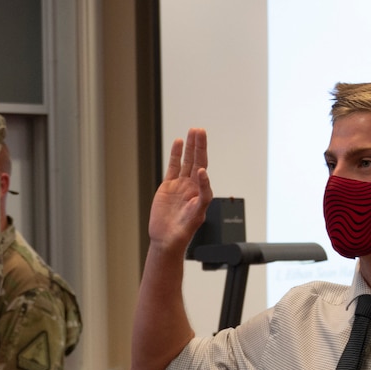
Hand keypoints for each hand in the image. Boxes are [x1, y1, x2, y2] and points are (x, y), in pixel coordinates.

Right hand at [148, 128, 211, 251]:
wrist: (166, 239)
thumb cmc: (184, 231)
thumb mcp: (198, 212)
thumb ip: (203, 193)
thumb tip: (203, 173)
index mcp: (201, 191)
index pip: (204, 168)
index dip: (203, 156)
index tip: (201, 146)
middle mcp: (192, 186)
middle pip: (196, 160)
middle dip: (198, 145)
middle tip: (199, 130)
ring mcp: (180, 185)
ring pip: (186, 161)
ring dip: (189, 146)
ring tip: (192, 131)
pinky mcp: (168, 187)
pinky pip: (173, 167)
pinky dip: (175, 155)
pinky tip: (178, 143)